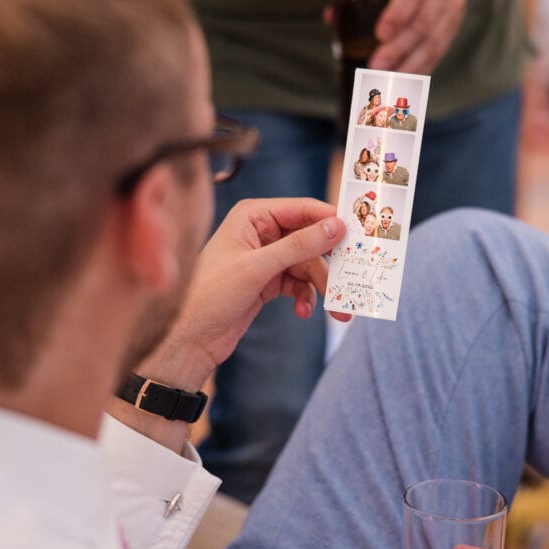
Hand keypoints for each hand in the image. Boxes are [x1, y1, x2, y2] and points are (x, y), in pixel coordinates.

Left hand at [152, 198, 349, 388]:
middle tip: (350, 282)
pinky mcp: (267, 282)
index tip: (360, 235)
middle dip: (329, 265)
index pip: (302, 209)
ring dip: (322, 287)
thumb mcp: (257, 268)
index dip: (331, 221)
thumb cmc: (209, 295)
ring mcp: (265, 258)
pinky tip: (303, 312)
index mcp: (252, 216)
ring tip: (337, 310)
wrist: (188, 339)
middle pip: (310, 240)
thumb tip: (335, 226)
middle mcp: (260, 232)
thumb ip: (298, 246)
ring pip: (308, 265)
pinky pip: (299, 283)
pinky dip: (305, 297)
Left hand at [369, 0, 468, 73]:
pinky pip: (440, 49)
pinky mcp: (454, 20)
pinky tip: (404, 80)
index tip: (380, 35)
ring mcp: (451, 3)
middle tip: (375, 66)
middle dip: (398, 49)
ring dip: (410, 65)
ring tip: (388, 80)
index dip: (399, 13)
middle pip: (424, 22)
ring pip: (434, 41)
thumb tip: (331, 17)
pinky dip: (421, 67)